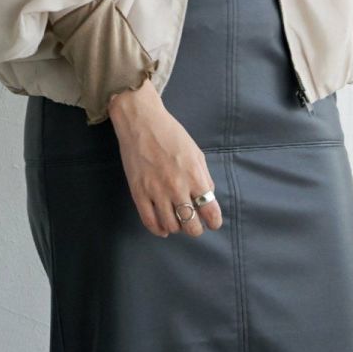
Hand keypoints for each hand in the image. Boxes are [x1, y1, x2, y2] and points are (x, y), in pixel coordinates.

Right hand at [107, 80, 222, 238]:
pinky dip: (158, 229)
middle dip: (195, 229)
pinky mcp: (138, 192)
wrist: (141, 122)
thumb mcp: (196, 153)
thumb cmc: (171, 134)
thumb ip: (204, 177)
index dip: (214, 222)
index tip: (212, 223)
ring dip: (177, 228)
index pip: (210, 210)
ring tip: (178, 222)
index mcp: (195, 176)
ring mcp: (156, 191)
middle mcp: (177, 187)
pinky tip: (163, 228)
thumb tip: (207, 196)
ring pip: (170, 226)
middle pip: (191, 224)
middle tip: (194, 225)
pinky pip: (149, 221)